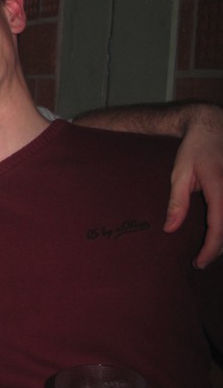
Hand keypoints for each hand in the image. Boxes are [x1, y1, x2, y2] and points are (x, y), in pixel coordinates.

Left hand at [163, 103, 222, 267]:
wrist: (212, 125)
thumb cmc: (194, 149)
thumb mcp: (179, 173)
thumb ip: (176, 202)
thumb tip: (170, 229)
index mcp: (219, 188)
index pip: (219, 227)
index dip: (211, 249)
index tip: (200, 262)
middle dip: (218, 249)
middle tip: (201, 261)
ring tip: (210, 252)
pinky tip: (219, 235)